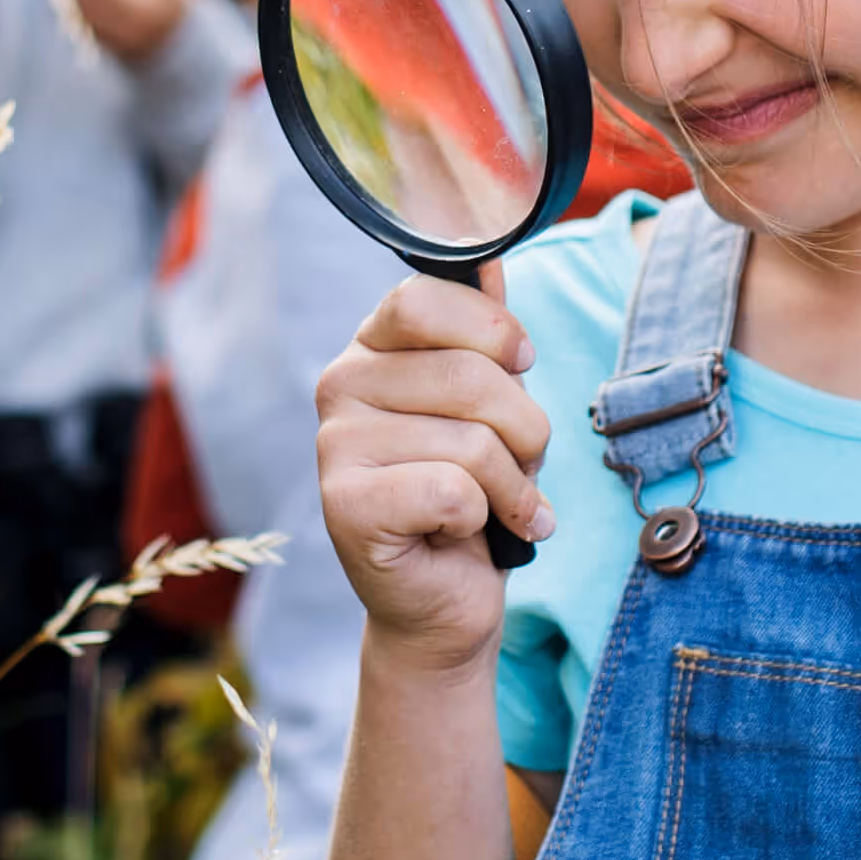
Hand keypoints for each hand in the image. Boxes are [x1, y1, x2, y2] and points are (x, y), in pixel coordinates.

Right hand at [316, 269, 553, 656]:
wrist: (445, 601)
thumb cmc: (471, 495)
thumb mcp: (490, 405)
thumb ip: (485, 335)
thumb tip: (493, 259)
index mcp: (371, 349)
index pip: (426, 301)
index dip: (495, 333)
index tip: (521, 364)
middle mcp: (340, 387)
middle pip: (470, 377)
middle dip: (526, 429)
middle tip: (523, 465)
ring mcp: (334, 448)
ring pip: (472, 442)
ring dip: (513, 485)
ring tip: (503, 506)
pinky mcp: (344, 507)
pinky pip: (454, 492)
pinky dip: (485, 520)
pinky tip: (471, 536)